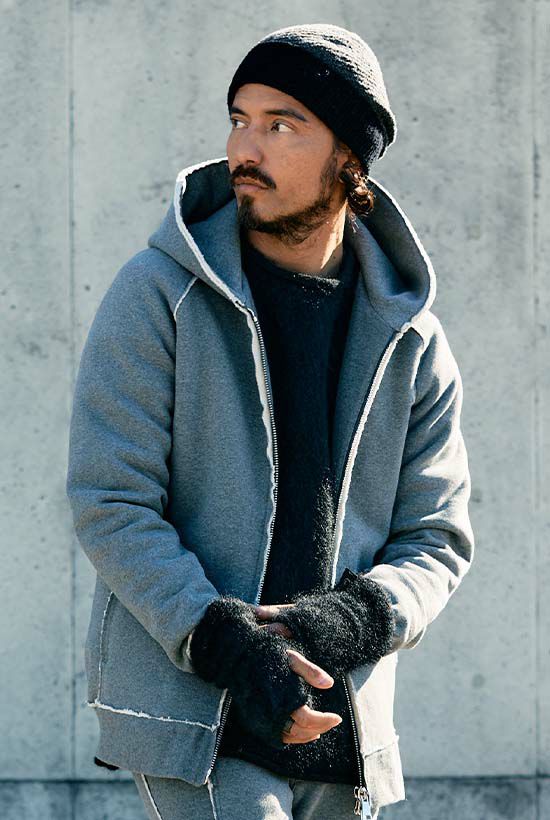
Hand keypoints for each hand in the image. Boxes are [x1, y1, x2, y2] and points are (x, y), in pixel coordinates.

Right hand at [251, 603, 342, 744]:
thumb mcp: (290, 657)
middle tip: (333, 722)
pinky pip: (276, 735)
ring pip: (287, 736)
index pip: (307, 718)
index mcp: (281, 697)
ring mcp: (261, 717)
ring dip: (306, 735)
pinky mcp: (255, 718)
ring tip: (321, 729)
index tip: (337, 717)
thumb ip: (310, 671)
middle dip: (320, 728)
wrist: (238, 655)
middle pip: (299, 731)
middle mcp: (271, 711)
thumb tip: (330, 683)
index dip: (324, 720)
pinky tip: (301, 730)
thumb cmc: (267, 653)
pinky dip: (291, 737)